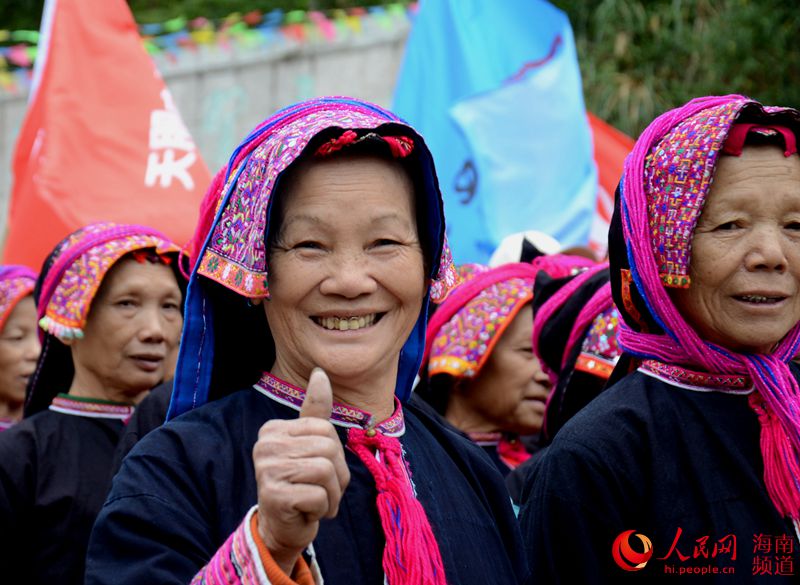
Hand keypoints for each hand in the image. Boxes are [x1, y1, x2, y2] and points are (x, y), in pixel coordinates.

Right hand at [253, 368, 350, 572]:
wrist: (282, 527)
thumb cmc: (301, 483)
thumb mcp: (309, 444)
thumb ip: (315, 411)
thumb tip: (320, 372)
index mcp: (273, 429)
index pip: (325, 428)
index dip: (334, 453)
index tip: (319, 469)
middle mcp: (265, 445)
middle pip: (328, 449)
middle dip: (336, 476)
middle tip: (322, 490)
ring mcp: (266, 470)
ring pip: (326, 471)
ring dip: (331, 493)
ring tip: (316, 501)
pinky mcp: (273, 496)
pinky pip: (319, 495)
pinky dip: (322, 508)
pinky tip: (306, 512)